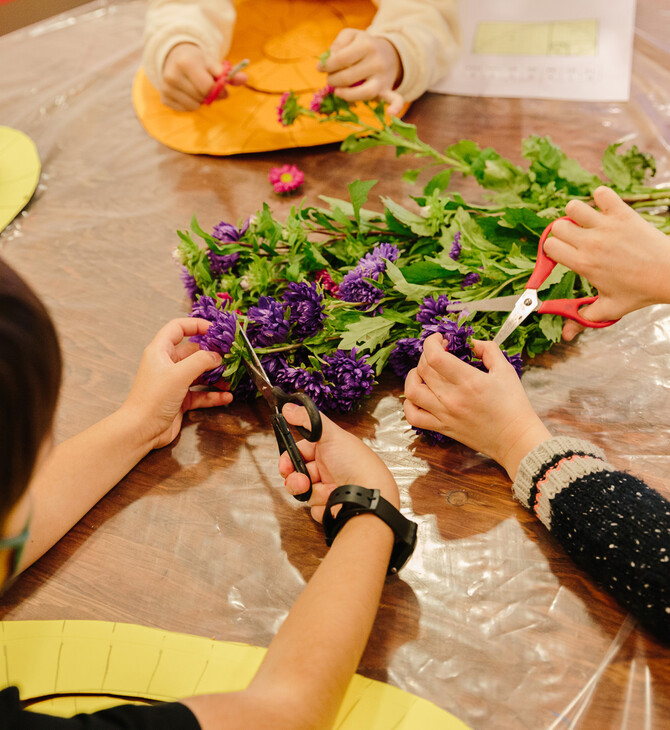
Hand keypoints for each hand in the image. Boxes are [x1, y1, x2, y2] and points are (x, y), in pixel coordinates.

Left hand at [119, 318, 232, 449]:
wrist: (141, 430)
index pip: (178, 328)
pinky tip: (226, 397)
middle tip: (230, 356)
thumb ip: (201, 361)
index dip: (196, 325)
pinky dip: (213, 395)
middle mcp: (167, 365)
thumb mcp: (179, 374)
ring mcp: (174, 383)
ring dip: (215, 376)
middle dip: (212, 354)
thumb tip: (218, 355)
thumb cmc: (153, 398)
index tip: (215, 329)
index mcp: (160, 351)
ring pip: (199, 374)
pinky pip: (201, 394)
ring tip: (230, 378)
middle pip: (193, 352)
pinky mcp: (180, 400)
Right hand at [161, 43, 246, 110]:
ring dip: (200, 100)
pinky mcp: (164, 99)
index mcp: (186, 63)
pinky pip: (186, 110)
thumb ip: (229, 73)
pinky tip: (188, 92)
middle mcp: (172, 75)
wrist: (174, 56)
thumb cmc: (199, 61)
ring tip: (197, 88)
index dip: (218, 91)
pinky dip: (191, 104)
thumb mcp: (213, 63)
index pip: (207, 88)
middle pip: (201, 98)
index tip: (222, 88)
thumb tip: (245, 79)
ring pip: (194, 106)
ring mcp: (166, 88)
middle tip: (208, 86)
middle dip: (209, 95)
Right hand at [278, 404, 398, 521]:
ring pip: (305, 493)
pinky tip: (333, 502)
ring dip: (310, 493)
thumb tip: (289, 406)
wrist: (370, 495)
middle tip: (301, 482)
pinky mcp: (331, 508)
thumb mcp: (331, 435)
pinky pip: (314, 509)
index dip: (289, 460)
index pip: (300, 453)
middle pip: (298, 474)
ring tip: (324, 492)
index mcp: (328, 451)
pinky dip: (322, 506)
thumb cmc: (356, 463)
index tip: (285, 466)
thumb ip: (308, 419)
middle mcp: (328, 469)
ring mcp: (329, 489)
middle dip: (295, 479)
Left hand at [321, 29, 403, 114]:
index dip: (326, 66)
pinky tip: (391, 114)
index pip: (341, 59)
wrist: (388, 53)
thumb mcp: (351, 36)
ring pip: (364, 92)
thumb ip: (338, 44)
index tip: (321, 68)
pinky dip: (395, 107)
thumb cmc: (363, 46)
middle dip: (333, 80)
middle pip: (348, 77)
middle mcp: (377, 62)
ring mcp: (383, 78)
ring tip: (338, 92)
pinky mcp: (387, 91)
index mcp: (367, 45)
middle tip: (331, 79)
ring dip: (346, 95)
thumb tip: (328, 60)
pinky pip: (395, 100)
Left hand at [403, 334, 550, 478]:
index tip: (440, 339)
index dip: (432, 342)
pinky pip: (413, 416)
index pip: (435, 357)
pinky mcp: (442, 427)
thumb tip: (471, 342)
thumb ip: (488, 349)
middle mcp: (452, 398)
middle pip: (422, 369)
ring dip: (413, 376)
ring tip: (424, 372)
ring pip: (412, 391)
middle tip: (438, 352)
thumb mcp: (506, 370)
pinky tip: (419, 395)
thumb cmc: (514, 405)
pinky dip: (409, 403)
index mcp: (469, 381)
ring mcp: (444, 414)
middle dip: (426, 354)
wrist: (515, 439)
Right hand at [546, 186, 669, 340]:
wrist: (669, 274)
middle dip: (561, 232)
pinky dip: (600, 197)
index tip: (561, 254)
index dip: (553, 250)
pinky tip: (604, 209)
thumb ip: (583, 318)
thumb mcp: (609, 308)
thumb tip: (565, 336)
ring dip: (576, 213)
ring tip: (586, 222)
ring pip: (573, 206)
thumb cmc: (639, 291)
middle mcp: (591, 242)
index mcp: (583, 264)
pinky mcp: (623, 213)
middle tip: (574, 239)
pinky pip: (602, 193)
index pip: (549, 247)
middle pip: (557, 226)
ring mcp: (606, 226)